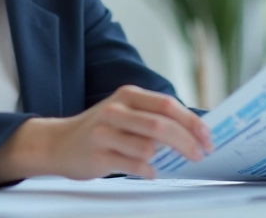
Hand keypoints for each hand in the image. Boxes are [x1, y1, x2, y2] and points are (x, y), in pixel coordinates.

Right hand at [47, 85, 212, 179]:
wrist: (58, 143)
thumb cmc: (100, 130)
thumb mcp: (125, 112)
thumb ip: (153, 117)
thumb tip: (193, 132)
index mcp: (128, 95)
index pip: (168, 105)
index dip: (192, 122)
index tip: (208, 137)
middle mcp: (116, 110)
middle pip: (161, 125)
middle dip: (187, 142)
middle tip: (200, 155)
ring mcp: (105, 132)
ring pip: (148, 147)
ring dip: (163, 158)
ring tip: (164, 161)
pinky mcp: (98, 155)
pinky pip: (134, 166)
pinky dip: (148, 171)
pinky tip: (149, 171)